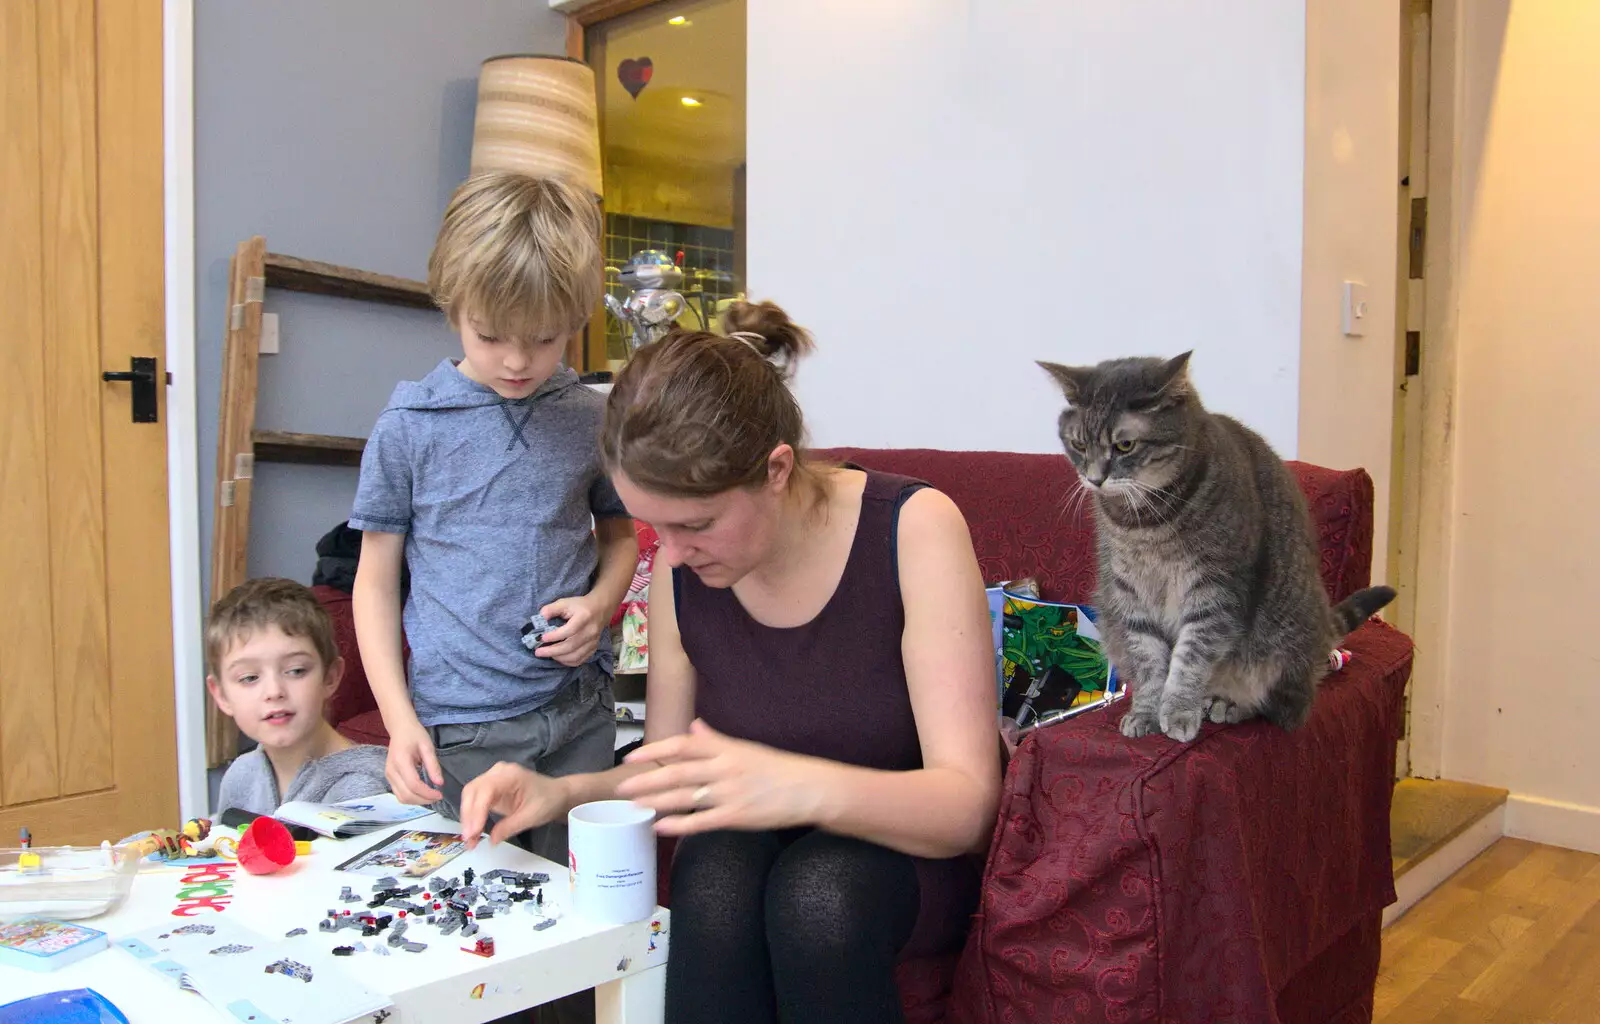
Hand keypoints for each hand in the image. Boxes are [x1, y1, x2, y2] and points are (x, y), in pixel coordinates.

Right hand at [384, 718, 443, 805]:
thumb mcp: (427, 747)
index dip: (427, 793)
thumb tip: (439, 783)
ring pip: (401, 798)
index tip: (440, 794)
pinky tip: (422, 793)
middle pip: (406, 795)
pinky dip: (411, 797)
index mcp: (401, 761)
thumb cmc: (415, 734)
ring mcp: (388, 776)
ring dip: (417, 801)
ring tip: (431, 796)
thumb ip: (433, 765)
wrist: (400, 728)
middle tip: (437, 797)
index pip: (413, 785)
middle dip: (423, 800)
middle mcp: (391, 771)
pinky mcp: (389, 778)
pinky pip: (399, 794)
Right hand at [458, 763, 569, 848]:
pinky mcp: (491, 788)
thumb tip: (491, 840)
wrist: (556, 794)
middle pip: (472, 791)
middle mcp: (497, 773)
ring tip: (470, 839)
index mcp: (510, 775)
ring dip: (467, 817)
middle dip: (468, 816)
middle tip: (469, 839)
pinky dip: (472, 815)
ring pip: (470, 795)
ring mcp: (493, 778)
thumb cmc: (548, 801)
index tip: (473, 832)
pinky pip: (475, 799)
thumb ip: (509, 827)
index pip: (485, 790)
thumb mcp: (531, 817)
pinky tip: (474, 831)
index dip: (476, 812)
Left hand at [534, 594, 604, 665]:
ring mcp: (593, 641)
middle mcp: (590, 631)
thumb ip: (551, 609)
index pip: (569, 630)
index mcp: (584, 617)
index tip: (541, 638)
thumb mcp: (565, 602)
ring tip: (548, 654)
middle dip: (552, 651)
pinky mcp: (594, 648)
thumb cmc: (580, 606)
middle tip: (538, 652)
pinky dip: (568, 662)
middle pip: (571, 646)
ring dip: (559, 658)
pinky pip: (580, 660)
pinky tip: (559, 657)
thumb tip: (540, 618)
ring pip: (575, 656)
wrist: (600, 609)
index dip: (554, 636)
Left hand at [616, 720, 829, 835]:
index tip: (634, 756)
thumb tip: (694, 727)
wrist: (809, 788)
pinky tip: (661, 826)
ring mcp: (731, 792)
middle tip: (622, 785)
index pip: (684, 745)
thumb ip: (716, 740)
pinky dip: (680, 824)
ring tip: (634, 804)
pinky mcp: (737, 815)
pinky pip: (703, 821)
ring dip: (657, 800)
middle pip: (679, 771)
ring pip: (686, 796)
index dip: (656, 749)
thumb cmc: (778, 768)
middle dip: (648, 778)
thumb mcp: (746, 748)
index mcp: (727, 748)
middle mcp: (725, 767)